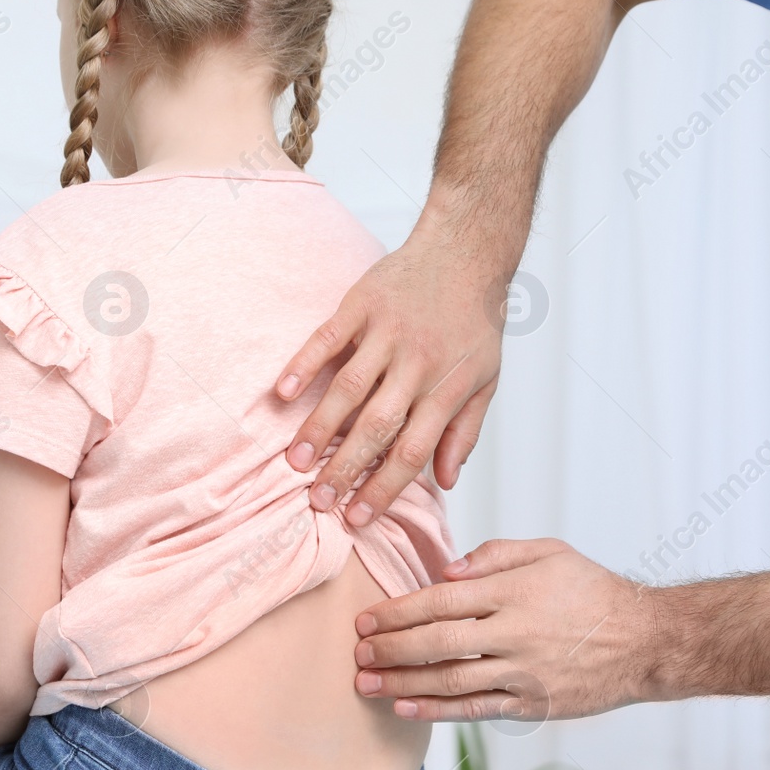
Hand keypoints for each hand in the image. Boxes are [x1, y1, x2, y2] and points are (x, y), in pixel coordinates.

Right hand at [276, 222, 502, 525]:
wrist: (467, 251)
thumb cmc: (476, 321)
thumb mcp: (485, 379)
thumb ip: (464, 431)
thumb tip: (445, 482)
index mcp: (446, 388)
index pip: (412, 450)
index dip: (383, 488)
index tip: (357, 518)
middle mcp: (416, 363)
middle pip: (376, 426)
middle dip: (345, 469)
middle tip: (317, 501)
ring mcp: (387, 332)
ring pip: (348, 387)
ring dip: (319, 427)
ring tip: (296, 463)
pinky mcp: (363, 303)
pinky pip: (328, 337)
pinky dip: (304, 363)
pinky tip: (284, 393)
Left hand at [352, 538, 658, 721]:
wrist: (645, 641)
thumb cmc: (593, 591)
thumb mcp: (550, 552)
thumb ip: (495, 555)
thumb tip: (446, 570)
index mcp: (514, 591)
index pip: (441, 601)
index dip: (398, 612)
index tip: (366, 619)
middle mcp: (515, 632)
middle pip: (438, 642)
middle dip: (391, 648)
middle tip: (357, 652)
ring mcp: (524, 672)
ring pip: (451, 680)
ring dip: (403, 683)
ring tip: (366, 683)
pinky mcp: (533, 702)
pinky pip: (475, 709)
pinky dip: (437, 709)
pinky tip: (405, 706)